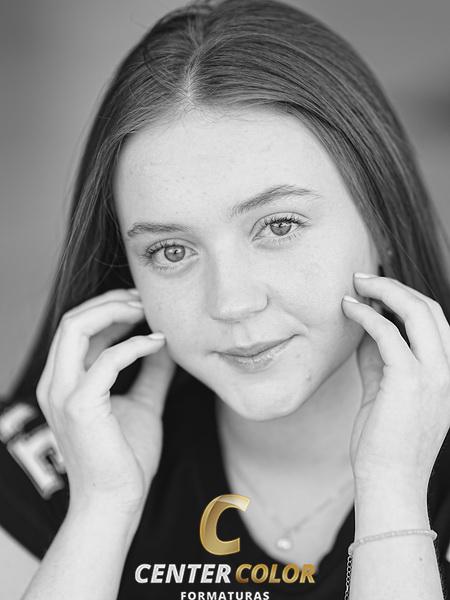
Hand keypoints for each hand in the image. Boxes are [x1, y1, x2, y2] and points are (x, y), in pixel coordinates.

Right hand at [36, 288, 175, 516]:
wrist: (116, 502)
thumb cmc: (125, 458)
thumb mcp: (142, 404)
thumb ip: (151, 375)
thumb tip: (167, 346)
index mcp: (65, 382)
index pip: (79, 329)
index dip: (110, 309)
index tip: (144, 305)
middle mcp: (56, 384)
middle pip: (72, 320)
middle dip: (110, 302)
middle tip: (146, 299)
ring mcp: (63, 394)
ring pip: (76, 328)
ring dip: (114, 311)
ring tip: (148, 311)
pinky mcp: (81, 407)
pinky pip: (106, 360)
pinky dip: (134, 345)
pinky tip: (158, 344)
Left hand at [342, 273, 449, 493]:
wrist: (389, 482)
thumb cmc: (385, 441)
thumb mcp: (385, 390)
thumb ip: (379, 359)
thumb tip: (364, 327)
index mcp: (446, 373)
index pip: (435, 321)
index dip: (406, 298)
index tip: (376, 289)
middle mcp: (448, 370)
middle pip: (430, 309)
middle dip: (396, 287)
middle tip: (363, 278)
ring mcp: (435, 374)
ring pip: (417, 312)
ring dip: (384, 291)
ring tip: (356, 284)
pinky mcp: (410, 380)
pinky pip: (388, 333)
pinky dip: (367, 315)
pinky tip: (348, 309)